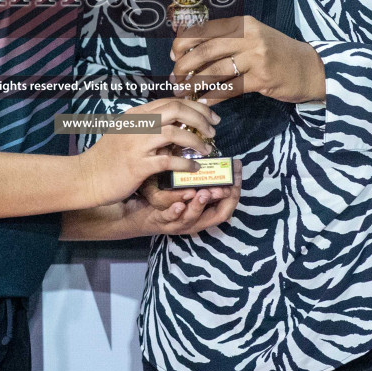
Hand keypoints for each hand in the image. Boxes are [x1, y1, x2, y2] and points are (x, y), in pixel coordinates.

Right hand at [74, 98, 216, 206]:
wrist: (85, 178)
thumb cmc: (107, 158)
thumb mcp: (125, 133)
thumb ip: (147, 126)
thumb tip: (175, 124)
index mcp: (136, 114)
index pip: (171, 101)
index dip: (195, 106)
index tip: (209, 116)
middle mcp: (137, 124)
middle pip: (176, 109)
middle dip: (200, 117)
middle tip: (213, 129)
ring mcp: (136, 144)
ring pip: (174, 132)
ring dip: (196, 140)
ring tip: (206, 149)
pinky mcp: (137, 165)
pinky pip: (168, 160)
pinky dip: (185, 163)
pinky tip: (194, 167)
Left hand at [124, 159, 242, 236]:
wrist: (134, 213)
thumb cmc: (162, 197)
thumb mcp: (183, 186)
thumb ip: (196, 175)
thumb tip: (205, 147)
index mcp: (204, 211)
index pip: (227, 203)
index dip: (235, 188)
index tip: (237, 170)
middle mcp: (195, 220)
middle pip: (219, 215)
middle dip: (224, 199)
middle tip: (226, 185)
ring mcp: (178, 223)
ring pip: (194, 218)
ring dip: (199, 206)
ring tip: (203, 193)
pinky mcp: (160, 222)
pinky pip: (169, 218)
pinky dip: (175, 211)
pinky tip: (178, 203)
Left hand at [170, 15, 325, 105]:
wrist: (309, 68)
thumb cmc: (276, 54)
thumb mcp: (252, 39)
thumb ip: (226, 42)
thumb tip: (190, 53)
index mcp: (242, 24)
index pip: (204, 30)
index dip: (183, 44)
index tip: (174, 57)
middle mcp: (248, 36)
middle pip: (205, 50)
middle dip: (184, 67)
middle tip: (175, 80)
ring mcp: (256, 57)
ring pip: (215, 71)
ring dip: (196, 84)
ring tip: (185, 93)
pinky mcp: (262, 78)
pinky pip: (230, 89)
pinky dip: (213, 97)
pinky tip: (204, 102)